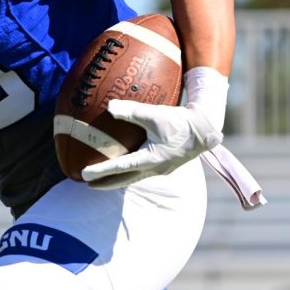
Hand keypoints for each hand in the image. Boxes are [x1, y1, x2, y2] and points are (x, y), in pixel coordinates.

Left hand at [80, 100, 222, 188]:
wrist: (205, 130)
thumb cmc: (180, 122)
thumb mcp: (155, 114)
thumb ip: (132, 111)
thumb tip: (110, 106)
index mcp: (150, 159)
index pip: (119, 168)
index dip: (101, 171)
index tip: (84, 175)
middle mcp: (154, 168)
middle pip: (124, 180)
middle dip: (105, 183)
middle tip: (86, 183)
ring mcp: (160, 169)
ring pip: (133, 178)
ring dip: (117, 179)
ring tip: (102, 178)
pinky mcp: (165, 165)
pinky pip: (142, 172)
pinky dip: (129, 172)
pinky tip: (126, 165)